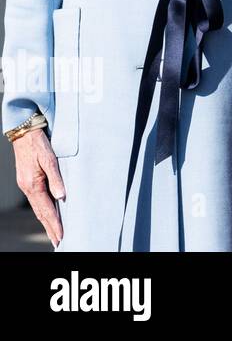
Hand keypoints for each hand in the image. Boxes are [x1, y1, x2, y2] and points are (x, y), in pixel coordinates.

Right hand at [13, 128, 64, 246]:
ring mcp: (26, 185)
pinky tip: (48, 214)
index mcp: (33, 185)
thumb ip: (56, 178)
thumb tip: (62, 197)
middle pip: (41, 213)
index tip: (61, 236)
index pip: (46, 210)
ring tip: (54, 233)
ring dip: (46, 221)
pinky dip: (43, 210)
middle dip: (50, 228)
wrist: (24, 133)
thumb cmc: (39, 144)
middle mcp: (28, 188)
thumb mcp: (49, 159)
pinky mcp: (28, 181)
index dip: (54, 224)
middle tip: (59, 241)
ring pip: (38, 208)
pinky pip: (36, 201)